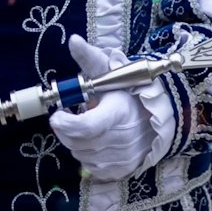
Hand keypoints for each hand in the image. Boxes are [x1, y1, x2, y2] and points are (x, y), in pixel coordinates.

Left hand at [49, 34, 172, 181]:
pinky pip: (92, 168)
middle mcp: (124, 138)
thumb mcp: (109, 73)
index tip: (57, 115)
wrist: (154, 116)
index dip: (65, 124)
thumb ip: (89, 58)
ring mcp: (125, 157)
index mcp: (119, 112)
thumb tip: (74, 40)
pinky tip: (93, 141)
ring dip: (75, 142)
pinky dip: (86, 155)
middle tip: (68, 117)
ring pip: (81, 155)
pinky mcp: (123, 170)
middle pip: (79, 142)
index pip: (86, 127)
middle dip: (66, 130)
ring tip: (85, 126)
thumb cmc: (126, 93)